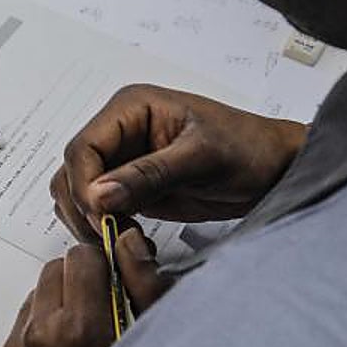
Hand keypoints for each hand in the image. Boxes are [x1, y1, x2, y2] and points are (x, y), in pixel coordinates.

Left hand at [0, 230, 171, 346]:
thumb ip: (143, 287)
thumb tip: (126, 242)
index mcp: (79, 329)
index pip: (81, 257)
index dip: (102, 266)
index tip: (112, 281)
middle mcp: (38, 336)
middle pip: (54, 269)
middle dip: (77, 281)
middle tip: (98, 310)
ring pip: (34, 296)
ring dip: (56, 305)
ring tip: (79, 341)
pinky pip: (20, 326)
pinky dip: (39, 332)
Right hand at [51, 85, 306, 240]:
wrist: (275, 170)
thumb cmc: (250, 149)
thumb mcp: (202, 158)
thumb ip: (148, 174)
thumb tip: (98, 195)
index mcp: (130, 108)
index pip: (81, 148)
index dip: (83, 185)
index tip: (101, 215)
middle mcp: (119, 132)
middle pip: (71, 173)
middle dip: (84, 207)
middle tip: (111, 233)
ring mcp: (121, 161)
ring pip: (76, 194)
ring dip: (88, 220)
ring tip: (121, 237)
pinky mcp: (129, 188)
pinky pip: (96, 209)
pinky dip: (103, 228)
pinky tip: (128, 238)